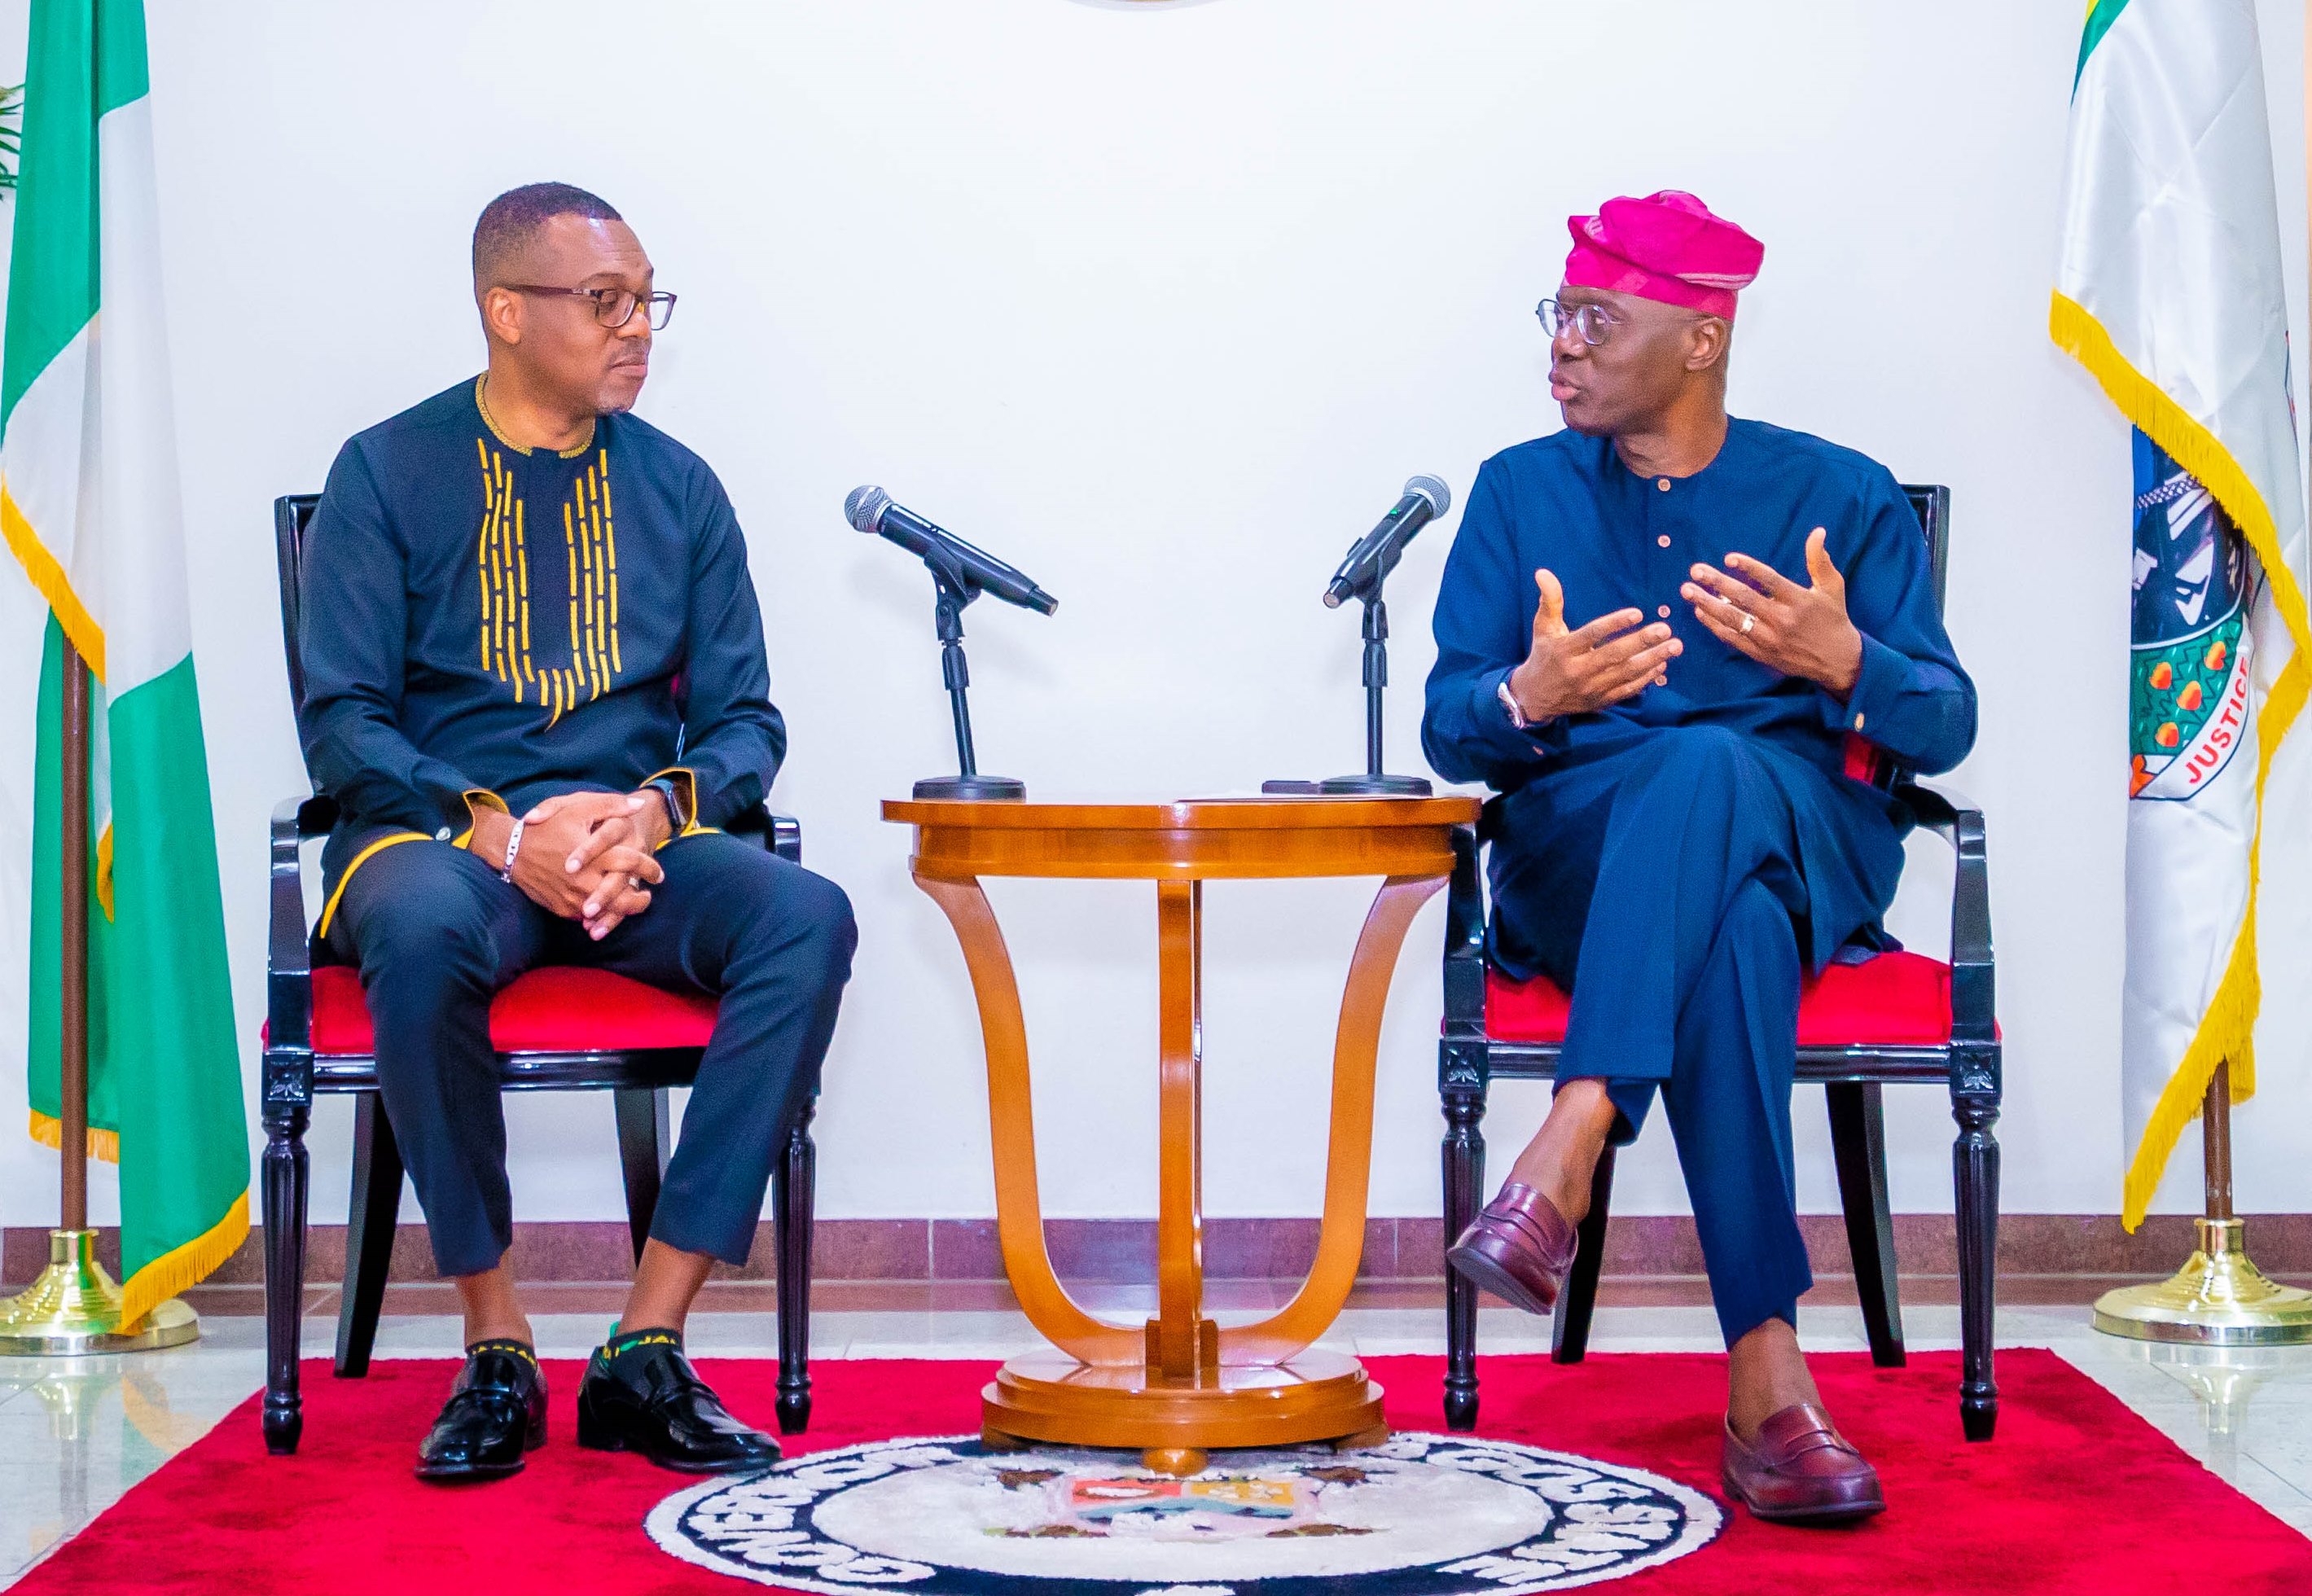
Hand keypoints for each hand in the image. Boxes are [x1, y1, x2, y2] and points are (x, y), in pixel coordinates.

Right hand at [510, 792, 666, 936]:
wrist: (511, 851)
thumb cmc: (547, 827)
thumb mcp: (577, 808)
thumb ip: (611, 806)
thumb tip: (638, 805)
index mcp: (594, 856)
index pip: (631, 864)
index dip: (649, 868)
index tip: (658, 873)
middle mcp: (585, 880)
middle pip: (623, 898)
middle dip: (640, 900)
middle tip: (648, 894)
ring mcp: (573, 897)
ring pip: (607, 912)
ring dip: (624, 910)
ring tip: (633, 903)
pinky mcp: (563, 908)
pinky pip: (588, 917)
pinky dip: (601, 915)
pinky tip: (609, 908)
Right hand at [1505, 568, 1682, 721]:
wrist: (1536, 698)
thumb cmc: (1544, 656)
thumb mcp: (1543, 628)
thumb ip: (1550, 601)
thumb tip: (1543, 572)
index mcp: (1564, 650)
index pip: (1591, 635)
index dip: (1614, 624)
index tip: (1638, 613)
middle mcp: (1578, 671)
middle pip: (1614, 655)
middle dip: (1642, 642)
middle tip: (1666, 629)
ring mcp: (1591, 688)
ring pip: (1625, 674)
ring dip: (1652, 660)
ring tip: (1674, 646)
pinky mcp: (1600, 700)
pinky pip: (1627, 690)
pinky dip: (1646, 679)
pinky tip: (1662, 665)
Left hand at [1682, 528, 1863, 697]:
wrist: (1837, 660)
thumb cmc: (1834, 618)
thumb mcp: (1832, 587)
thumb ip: (1819, 559)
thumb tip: (1817, 531)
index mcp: (1799, 600)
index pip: (1769, 580)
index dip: (1749, 568)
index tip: (1728, 558)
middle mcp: (1782, 620)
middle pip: (1744, 599)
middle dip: (1717, 583)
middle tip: (1695, 571)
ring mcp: (1770, 639)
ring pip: (1733, 620)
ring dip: (1707, 604)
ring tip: (1688, 590)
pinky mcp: (1761, 653)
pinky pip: (1732, 638)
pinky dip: (1715, 626)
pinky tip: (1700, 612)